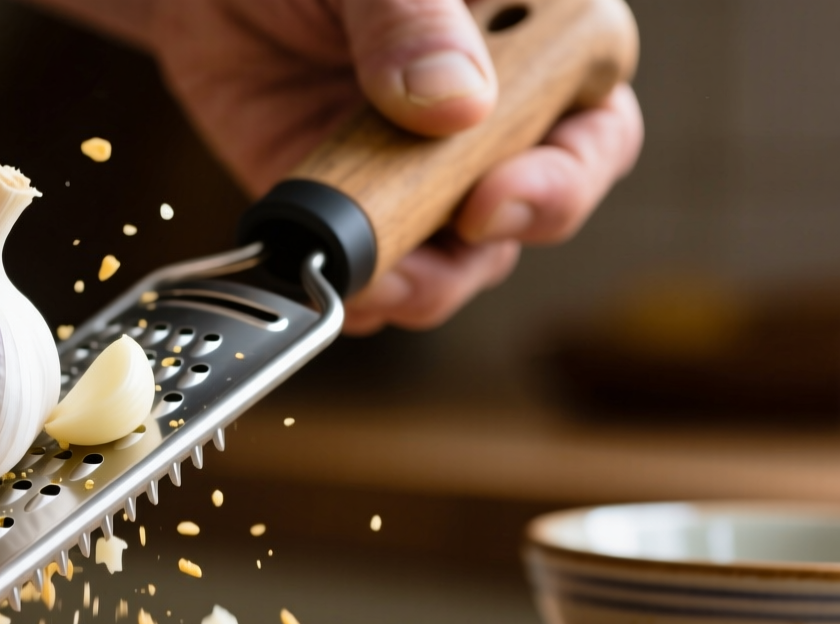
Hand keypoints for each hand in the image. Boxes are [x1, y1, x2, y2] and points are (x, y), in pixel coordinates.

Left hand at [32, 0, 642, 334]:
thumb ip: (408, 18)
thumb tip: (457, 102)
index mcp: (519, 33)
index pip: (594, 109)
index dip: (567, 167)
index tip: (495, 191)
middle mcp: (486, 110)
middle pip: (544, 199)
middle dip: (504, 232)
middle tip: (460, 230)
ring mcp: (421, 167)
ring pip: (465, 253)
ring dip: (431, 279)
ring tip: (378, 278)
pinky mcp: (353, 206)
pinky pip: (379, 268)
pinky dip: (364, 289)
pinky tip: (338, 285)